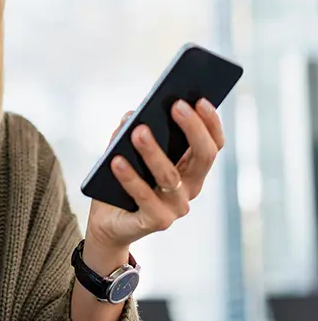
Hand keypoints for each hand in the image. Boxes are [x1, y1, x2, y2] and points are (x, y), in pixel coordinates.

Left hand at [86, 99, 224, 251]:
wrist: (108, 222)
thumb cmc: (122, 180)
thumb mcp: (126, 150)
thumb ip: (131, 131)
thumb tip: (133, 114)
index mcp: (191, 169)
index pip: (212, 145)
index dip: (210, 122)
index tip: (200, 98)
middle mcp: (190, 188)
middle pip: (203, 156)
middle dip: (192, 128)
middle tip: (176, 104)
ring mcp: (176, 207)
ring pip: (170, 176)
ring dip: (154, 152)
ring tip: (138, 131)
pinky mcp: (156, 221)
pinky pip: (145, 197)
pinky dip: (130, 178)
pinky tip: (116, 160)